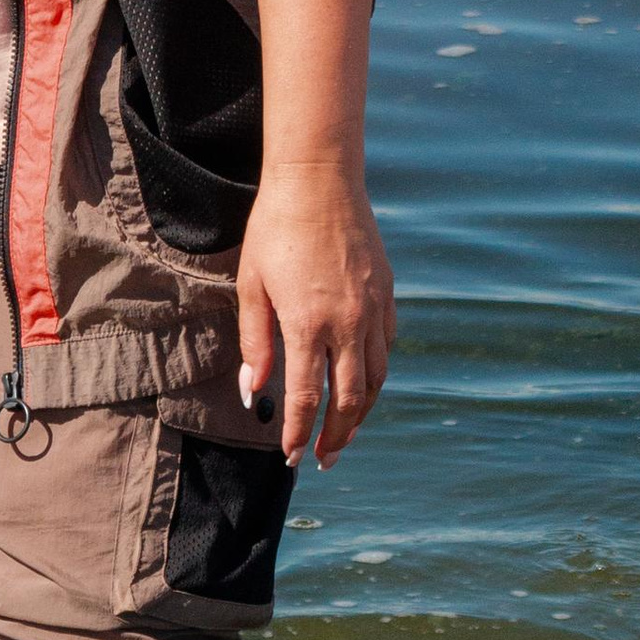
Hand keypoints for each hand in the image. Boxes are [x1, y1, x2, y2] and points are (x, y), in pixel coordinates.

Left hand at [235, 160, 394, 467]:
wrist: (319, 180)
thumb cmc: (275, 229)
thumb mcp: (251, 286)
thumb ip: (255, 343)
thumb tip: (254, 393)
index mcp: (309, 323)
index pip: (308, 398)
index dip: (300, 434)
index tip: (292, 458)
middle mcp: (348, 323)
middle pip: (349, 399)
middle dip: (336, 436)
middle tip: (323, 459)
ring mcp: (373, 308)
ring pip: (376, 378)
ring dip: (361, 413)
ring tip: (345, 433)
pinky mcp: (386, 293)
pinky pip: (387, 346)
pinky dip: (376, 373)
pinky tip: (362, 383)